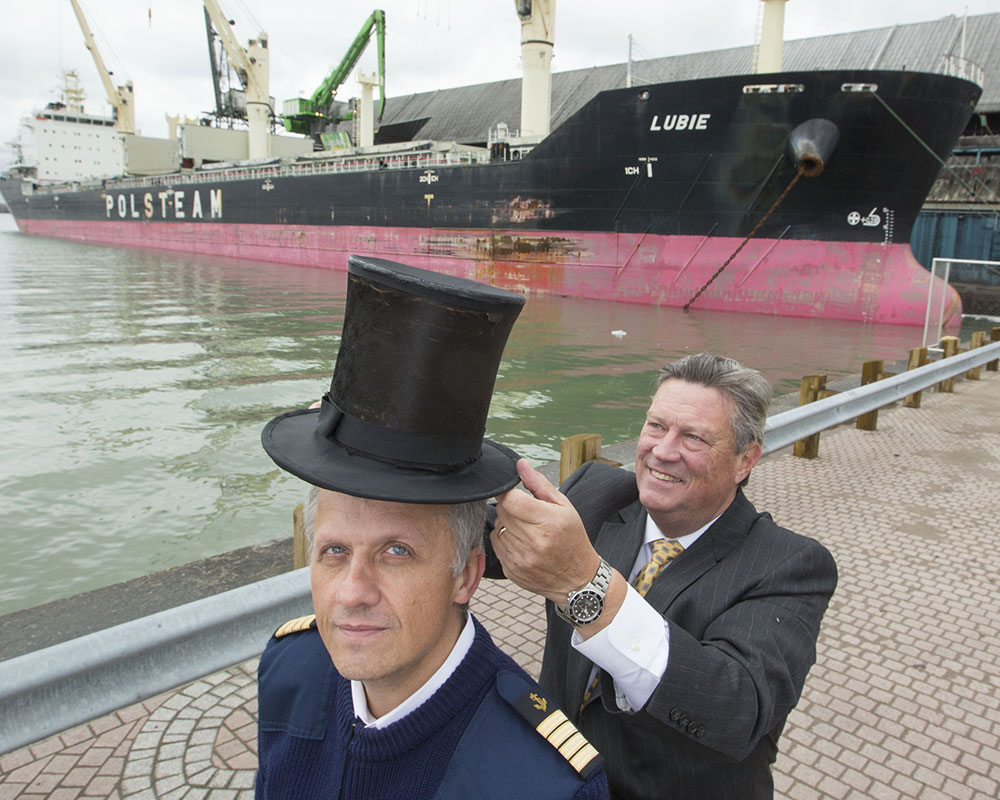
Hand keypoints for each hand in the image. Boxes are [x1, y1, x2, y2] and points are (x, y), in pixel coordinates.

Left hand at [491, 459, 600, 604]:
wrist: (577, 578)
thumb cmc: (572, 539)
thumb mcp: (564, 507)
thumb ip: (539, 484)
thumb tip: (520, 465)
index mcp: (548, 523)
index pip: (511, 500)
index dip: (507, 492)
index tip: (512, 491)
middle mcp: (533, 542)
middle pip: (502, 512)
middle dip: (510, 507)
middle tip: (526, 512)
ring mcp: (521, 559)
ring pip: (497, 527)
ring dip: (508, 524)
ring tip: (527, 530)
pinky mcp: (511, 570)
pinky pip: (496, 545)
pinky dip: (505, 540)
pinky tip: (522, 543)